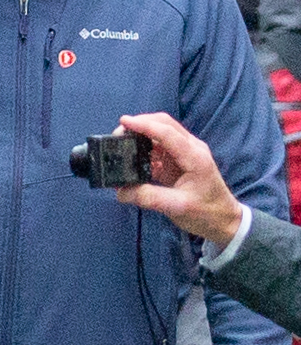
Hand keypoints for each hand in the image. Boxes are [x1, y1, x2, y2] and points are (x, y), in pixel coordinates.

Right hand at [114, 111, 244, 245]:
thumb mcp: (177, 207)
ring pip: (160, 132)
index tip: (123, 122)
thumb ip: (148, 197)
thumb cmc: (207, 213)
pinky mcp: (179, 160)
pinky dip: (144, 148)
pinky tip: (133, 160)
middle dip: (140, 124)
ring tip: (122, 146)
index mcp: (195, 157)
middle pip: (164, 124)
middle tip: (118, 135)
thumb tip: (120, 191)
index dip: (144, 125)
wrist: (225, 222)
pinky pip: (159, 147)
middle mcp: (192, 149)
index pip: (167, 133)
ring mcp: (186, 153)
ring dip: (141, 135)